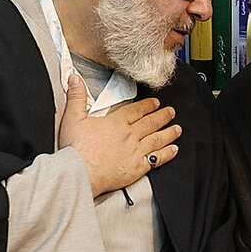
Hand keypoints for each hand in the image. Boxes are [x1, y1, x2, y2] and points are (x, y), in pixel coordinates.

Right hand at [58, 73, 180, 195]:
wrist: (80, 173)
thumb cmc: (76, 149)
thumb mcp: (72, 118)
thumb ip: (76, 97)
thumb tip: (75, 78)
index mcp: (116, 123)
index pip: (136, 110)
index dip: (148, 105)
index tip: (155, 103)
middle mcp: (129, 135)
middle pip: (150, 123)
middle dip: (163, 116)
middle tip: (171, 112)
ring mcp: (135, 152)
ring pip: (157, 139)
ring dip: (169, 133)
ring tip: (177, 129)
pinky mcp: (137, 168)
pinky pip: (156, 159)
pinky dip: (167, 154)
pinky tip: (173, 150)